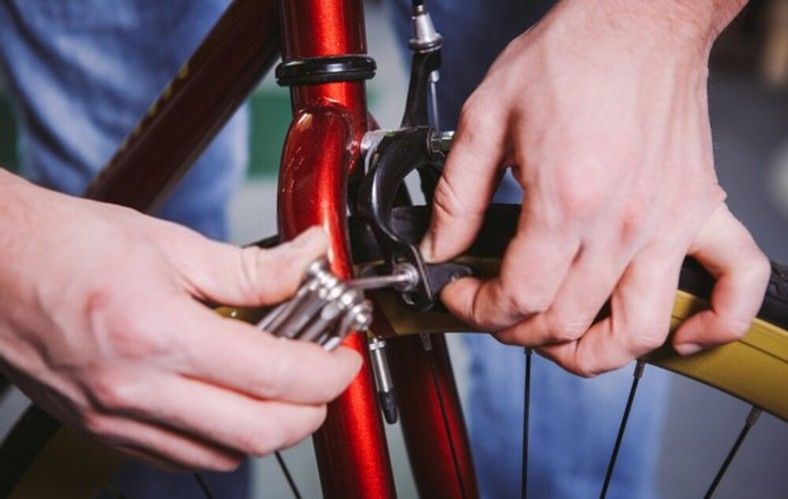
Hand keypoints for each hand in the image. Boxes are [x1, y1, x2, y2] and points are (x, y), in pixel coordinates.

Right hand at [0, 172, 360, 469]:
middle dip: (311, 411)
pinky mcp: (104, 429)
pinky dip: (222, 437)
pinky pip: (183, 456)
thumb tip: (310, 258)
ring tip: (278, 384)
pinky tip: (228, 399)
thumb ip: (253, 267)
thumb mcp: (172, 245)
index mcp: (158, 335)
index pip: (274, 376)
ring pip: (224, 456)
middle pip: (259, 433)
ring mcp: (116, 419)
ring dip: (268, 428)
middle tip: (324, 376)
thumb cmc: (69, 246)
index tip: (343, 358)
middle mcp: (136, 390)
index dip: (327, 373)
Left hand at [421, 0, 768, 375]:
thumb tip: (440, 249)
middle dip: (515, 329)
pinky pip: (738, 282)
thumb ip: (456, 196)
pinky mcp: (702, 211)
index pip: (518, 296)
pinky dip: (716, 323)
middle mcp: (621, 223)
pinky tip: (681, 335)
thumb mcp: (486, 119)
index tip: (463, 295)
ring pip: (640, 329)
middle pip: (565, 321)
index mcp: (565, 200)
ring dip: (594, 353)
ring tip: (562, 340)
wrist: (637, 19)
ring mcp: (668, 222)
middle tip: (496, 309)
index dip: (478, 310)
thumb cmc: (569, 58)